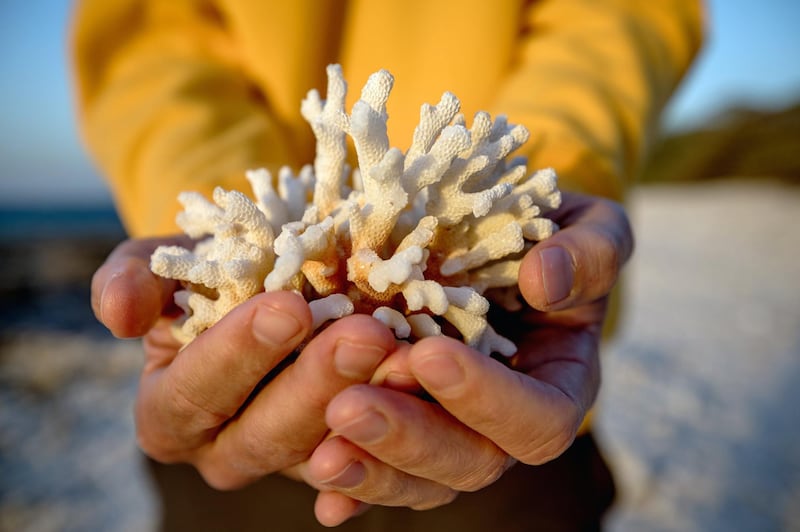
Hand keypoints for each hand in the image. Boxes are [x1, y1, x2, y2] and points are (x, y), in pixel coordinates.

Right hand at [91, 237, 397, 489]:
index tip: (287, 305)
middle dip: (318, 383)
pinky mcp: (344, 456)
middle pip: (269, 434)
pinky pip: (375, 458)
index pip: (198, 391)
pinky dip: (403, 433)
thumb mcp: (166, 261)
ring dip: (373, 410)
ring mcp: (291, 458)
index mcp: (172, 411)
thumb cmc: (210, 271)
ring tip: (409, 357)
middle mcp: (227, 449)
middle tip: (366, 333)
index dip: (239, 352)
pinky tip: (430, 396)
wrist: (267, 282)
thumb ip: (136, 279)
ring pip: (330, 450)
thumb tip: (117, 313)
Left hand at [298, 192, 633, 525]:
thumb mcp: (588, 229)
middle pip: (471, 462)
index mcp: (559, 382)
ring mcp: (455, 433)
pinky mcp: (407, 429)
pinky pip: (383, 473)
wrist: (492, 238)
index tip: (428, 355)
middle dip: (409, 439)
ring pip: (422, 481)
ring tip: (322, 455)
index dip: (487, 398)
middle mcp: (506, 423)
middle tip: (347, 408)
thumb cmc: (545, 235)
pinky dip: (353, 489)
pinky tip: (323, 499)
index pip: (539, 418)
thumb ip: (587, 254)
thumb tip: (544, 279)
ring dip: (371, 470)